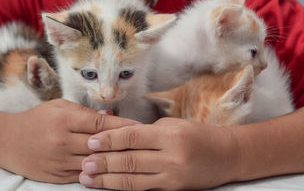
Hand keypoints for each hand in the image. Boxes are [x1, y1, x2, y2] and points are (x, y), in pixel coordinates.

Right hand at [0, 99, 138, 182]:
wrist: (7, 141)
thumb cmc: (36, 119)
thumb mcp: (58, 107)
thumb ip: (84, 111)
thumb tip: (110, 115)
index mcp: (64, 120)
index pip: (100, 124)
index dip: (122, 125)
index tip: (140, 126)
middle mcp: (62, 141)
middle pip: (101, 145)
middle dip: (125, 144)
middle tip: (146, 144)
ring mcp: (60, 161)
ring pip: (96, 163)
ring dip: (117, 161)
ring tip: (136, 159)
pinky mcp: (57, 176)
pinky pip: (84, 176)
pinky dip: (100, 174)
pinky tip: (115, 171)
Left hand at [79, 117, 238, 189]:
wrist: (226, 155)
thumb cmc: (197, 134)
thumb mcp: (172, 125)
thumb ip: (146, 132)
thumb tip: (116, 137)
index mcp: (169, 135)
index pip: (132, 137)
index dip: (109, 140)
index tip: (91, 142)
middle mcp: (170, 156)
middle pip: (129, 160)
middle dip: (103, 163)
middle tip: (83, 164)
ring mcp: (172, 176)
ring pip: (133, 179)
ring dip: (107, 179)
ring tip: (88, 178)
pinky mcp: (173, 189)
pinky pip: (143, 188)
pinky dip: (123, 187)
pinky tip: (109, 185)